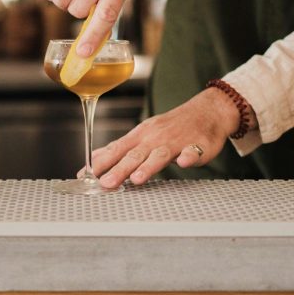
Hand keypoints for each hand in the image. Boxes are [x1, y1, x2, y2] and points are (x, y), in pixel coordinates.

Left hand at [87, 87, 244, 188]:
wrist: (206, 111)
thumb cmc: (171, 126)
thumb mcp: (142, 134)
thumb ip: (120, 149)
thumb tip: (94, 159)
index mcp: (140, 136)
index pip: (117, 149)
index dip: (102, 162)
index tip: (87, 175)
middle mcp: (155, 138)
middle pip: (135, 155)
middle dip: (119, 169)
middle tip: (106, 183)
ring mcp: (176, 141)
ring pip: (160, 155)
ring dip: (148, 166)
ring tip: (137, 179)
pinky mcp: (198, 145)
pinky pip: (193, 151)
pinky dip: (188, 157)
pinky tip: (183, 163)